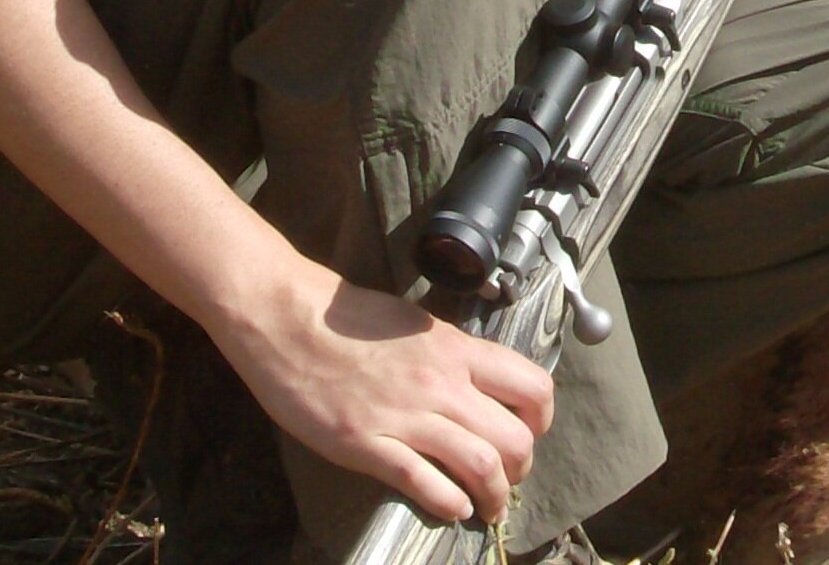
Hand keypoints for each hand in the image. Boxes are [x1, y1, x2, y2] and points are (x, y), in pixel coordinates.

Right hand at [211, 262, 553, 526]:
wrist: (289, 320)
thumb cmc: (349, 319)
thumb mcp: (417, 326)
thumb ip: (452, 356)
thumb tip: (479, 385)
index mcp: (456, 349)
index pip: (531, 386)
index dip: (540, 419)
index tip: (529, 433)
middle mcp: (441, 383)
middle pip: (514, 437)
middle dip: (521, 468)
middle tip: (510, 479)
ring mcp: (406, 416)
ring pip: (480, 466)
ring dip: (493, 496)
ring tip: (489, 507)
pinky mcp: (368, 444)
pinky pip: (425, 483)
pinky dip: (449, 504)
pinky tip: (451, 509)